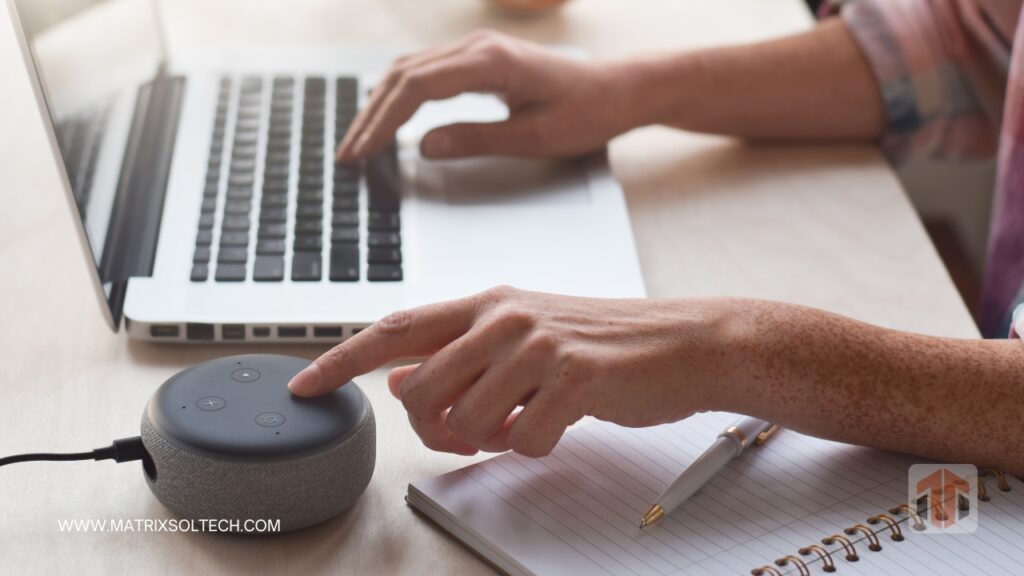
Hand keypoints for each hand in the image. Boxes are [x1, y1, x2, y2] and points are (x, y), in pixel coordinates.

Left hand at [288, 287, 738, 456]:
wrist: (681, 342)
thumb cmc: (602, 342)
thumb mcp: (523, 335)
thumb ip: (462, 354)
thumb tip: (404, 379)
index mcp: (487, 303)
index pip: (395, 328)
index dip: (342, 359)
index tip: (305, 385)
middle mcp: (504, 317)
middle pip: (420, 390)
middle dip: (431, 428)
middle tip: (465, 434)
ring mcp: (537, 345)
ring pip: (465, 421)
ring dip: (488, 439)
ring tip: (522, 421)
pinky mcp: (571, 379)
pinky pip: (521, 440)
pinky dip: (533, 446)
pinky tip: (557, 423)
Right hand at [337, 30, 638, 161]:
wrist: (618, 90)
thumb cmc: (586, 113)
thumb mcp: (534, 138)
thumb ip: (476, 140)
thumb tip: (422, 147)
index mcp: (490, 63)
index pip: (417, 88)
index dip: (384, 122)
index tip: (363, 153)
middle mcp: (478, 47)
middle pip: (404, 75)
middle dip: (371, 116)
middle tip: (347, 155)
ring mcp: (477, 48)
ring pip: (410, 70)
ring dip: (380, 104)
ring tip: (360, 140)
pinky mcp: (479, 58)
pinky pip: (427, 71)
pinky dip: (400, 95)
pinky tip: (388, 117)